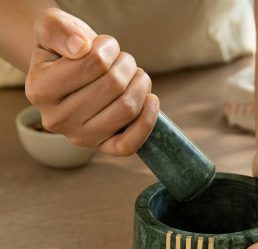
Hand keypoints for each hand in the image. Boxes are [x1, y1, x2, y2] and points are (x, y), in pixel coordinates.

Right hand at [25, 8, 158, 155]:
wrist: (70, 74)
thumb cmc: (65, 48)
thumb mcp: (53, 26)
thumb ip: (59, 30)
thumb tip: (80, 48)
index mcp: (40, 90)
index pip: (94, 62)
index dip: (108, 47)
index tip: (104, 44)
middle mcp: (57, 120)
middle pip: (114, 85)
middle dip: (126, 64)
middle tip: (122, 60)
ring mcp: (80, 138)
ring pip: (127, 109)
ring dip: (141, 84)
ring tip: (135, 74)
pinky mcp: (102, 148)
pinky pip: (130, 143)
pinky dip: (147, 120)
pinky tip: (151, 99)